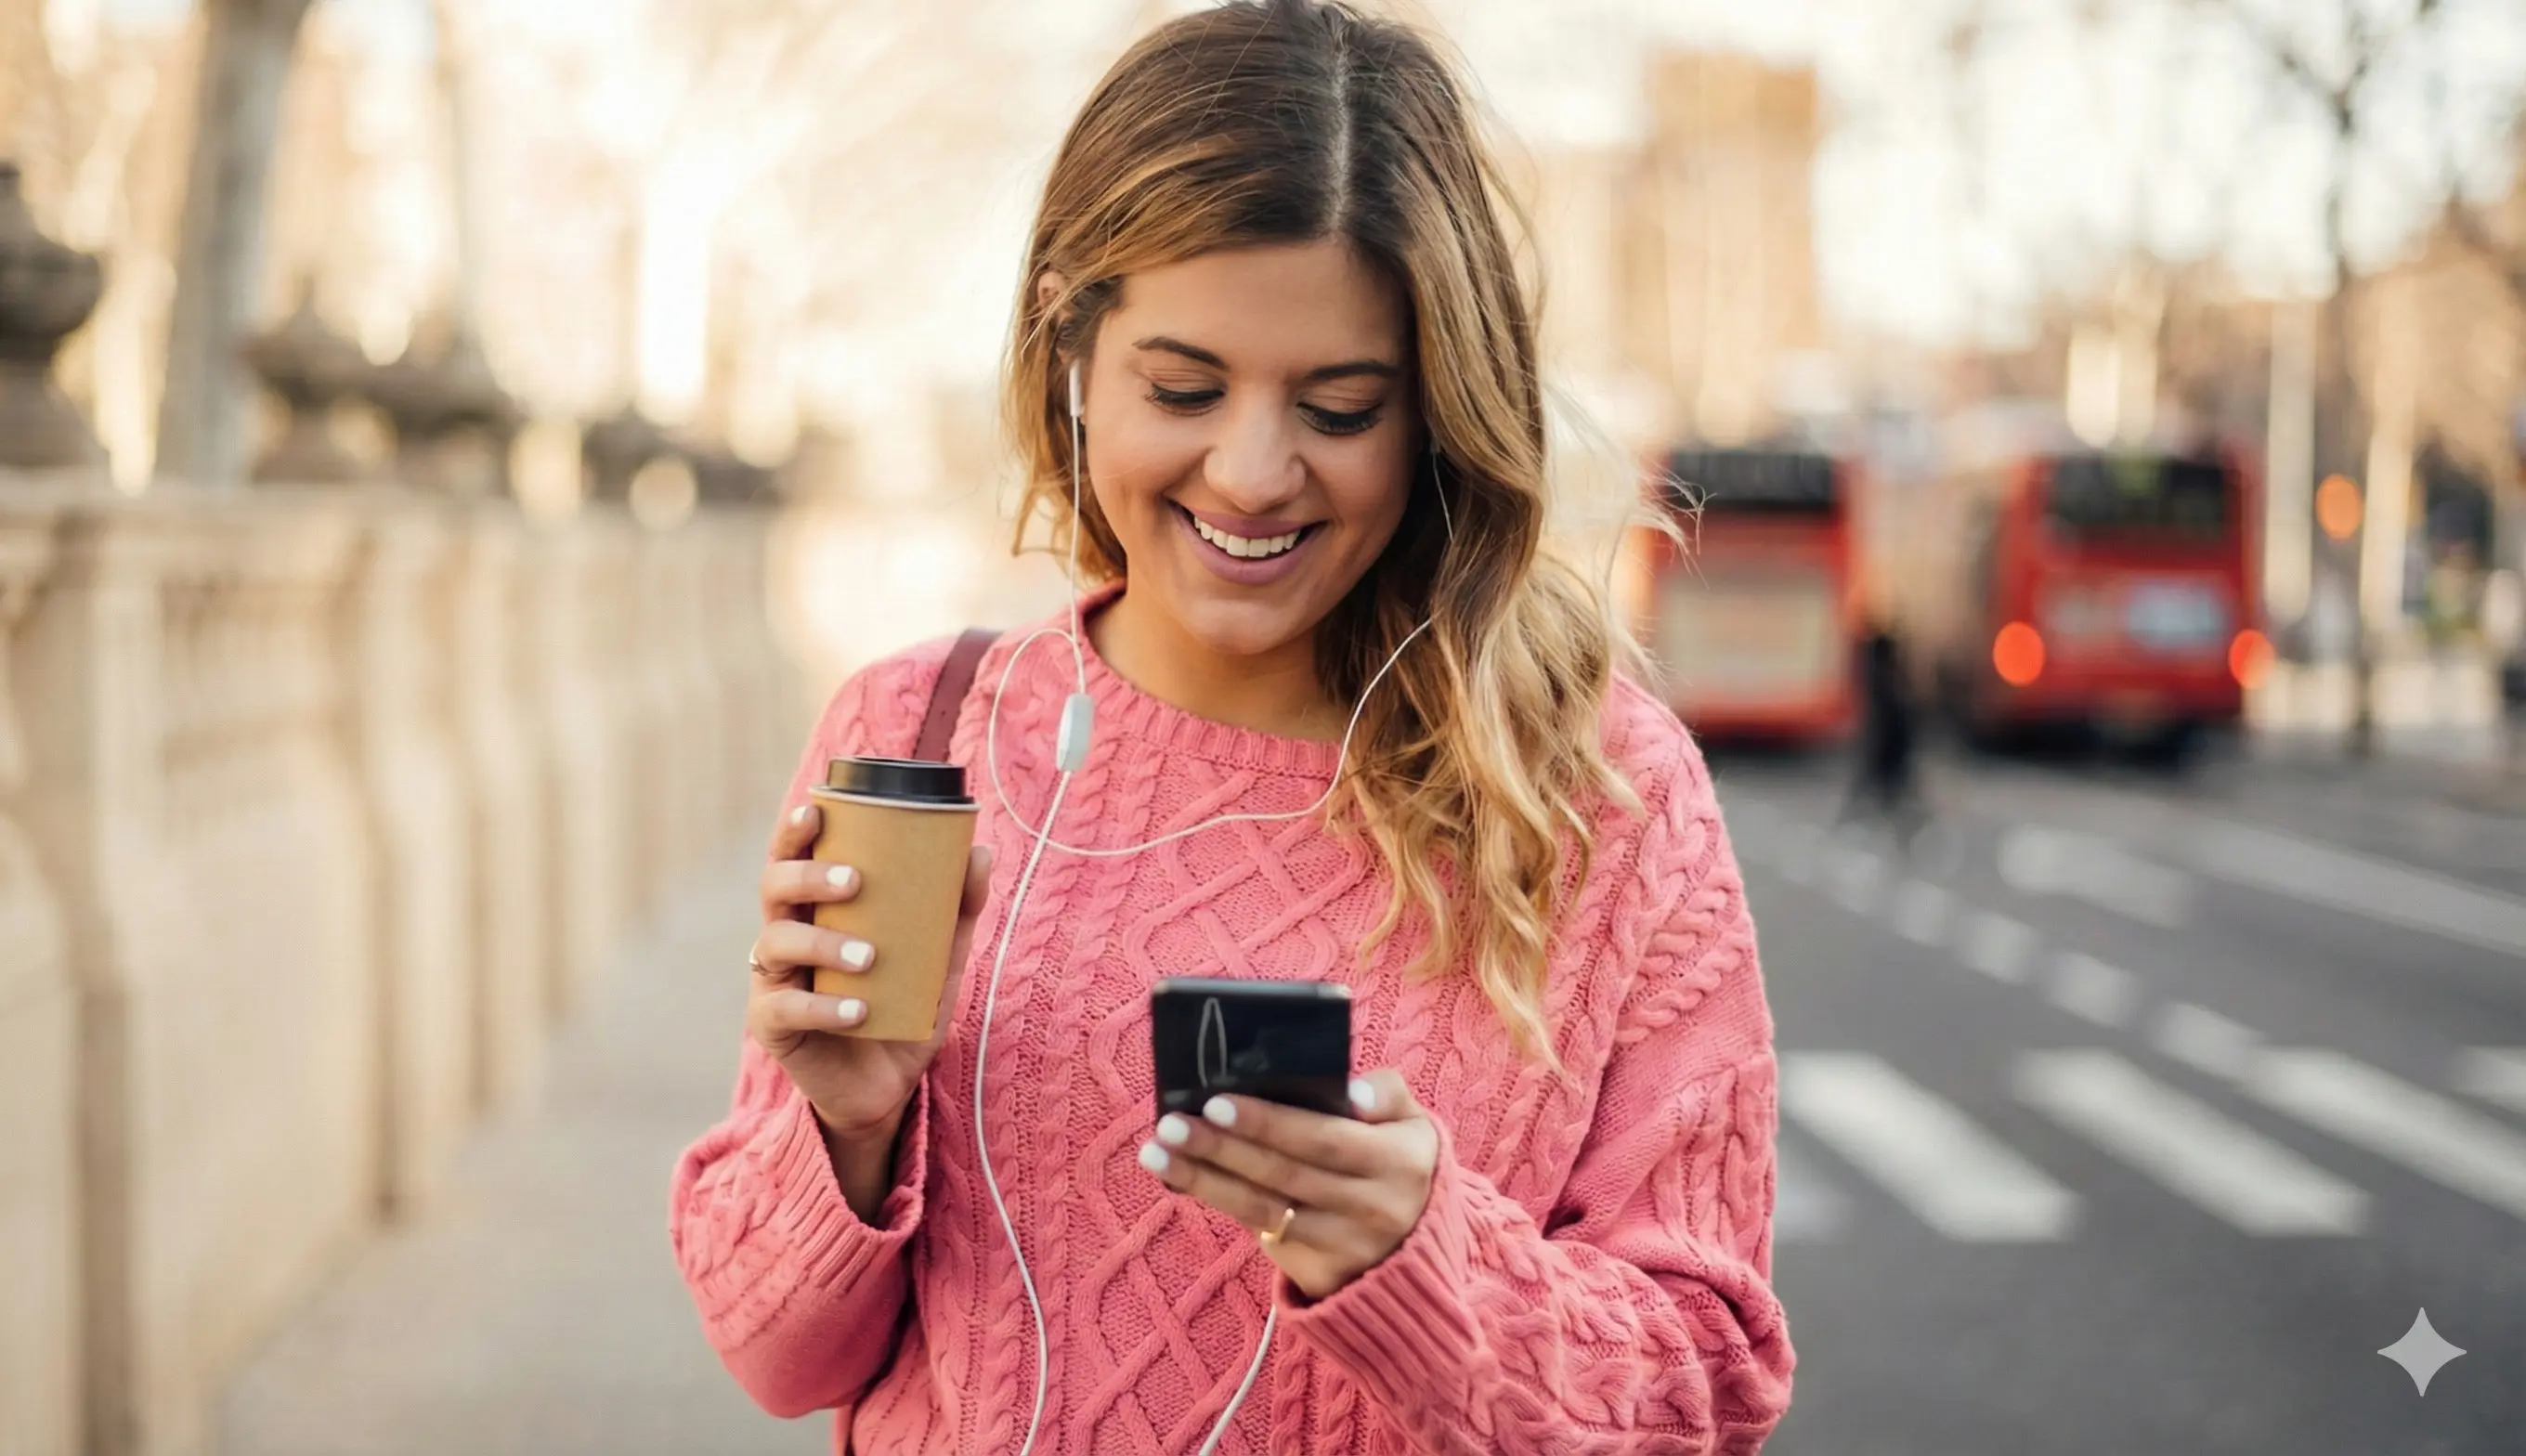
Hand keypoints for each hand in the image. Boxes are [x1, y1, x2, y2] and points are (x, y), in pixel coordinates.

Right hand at [747, 801, 994, 1155]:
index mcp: (817, 909)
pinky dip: (824, 1007)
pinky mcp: (772, 1027)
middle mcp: (787, 935)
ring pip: (777, 943)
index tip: (817, 809)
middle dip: (808, 875)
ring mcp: (774, 981)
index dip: (795, 830)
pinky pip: (787, 1009)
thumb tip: (981, 852)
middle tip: (855, 882)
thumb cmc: (902, 1009)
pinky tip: (858, 1010)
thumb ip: (957, 910)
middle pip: (773, 887)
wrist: (885, 1088)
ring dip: (822, 943)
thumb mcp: (938, 960)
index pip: (794, 857)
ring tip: (869, 957)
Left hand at [1137, 1070, 1438, 1300]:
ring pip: (1263, 1208)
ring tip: (1158, 1150)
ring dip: (1204, 1177)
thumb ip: (1387, 1094)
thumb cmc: (1400, 1165)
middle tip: (1172, 1122)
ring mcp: (1342, 1246)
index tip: (1217, 1101)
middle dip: (1222, 1147)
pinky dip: (1217, 1200)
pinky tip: (1179, 1177)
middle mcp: (1371, 1208)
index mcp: (1397, 1161)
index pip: (1323, 1139)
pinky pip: (1259, 1230)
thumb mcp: (1413, 1125)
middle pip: (1284, 1174)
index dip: (1269, 1122)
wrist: (1418, 1250)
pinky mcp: (1316, 1270)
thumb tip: (1350, 1091)